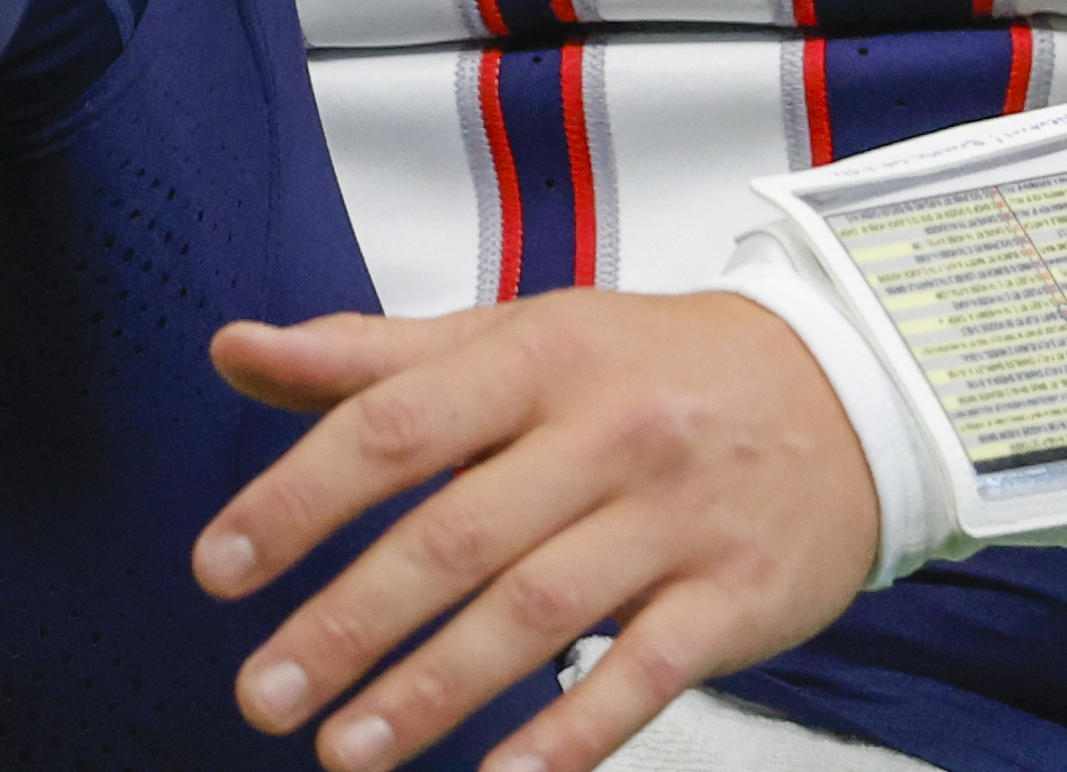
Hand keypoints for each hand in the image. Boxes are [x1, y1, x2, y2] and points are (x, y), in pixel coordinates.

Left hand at [195, 288, 877, 771]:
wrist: (848, 388)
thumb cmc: (654, 368)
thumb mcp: (520, 335)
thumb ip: (375, 357)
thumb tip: (236, 347)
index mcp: (541, 354)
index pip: (397, 423)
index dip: (299, 496)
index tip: (217, 566)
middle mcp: (608, 430)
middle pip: (457, 532)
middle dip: (348, 621)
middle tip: (261, 692)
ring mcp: (676, 517)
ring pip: (537, 613)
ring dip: (432, 690)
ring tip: (342, 751)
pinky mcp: (734, 597)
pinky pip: (642, 675)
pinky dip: (567, 735)